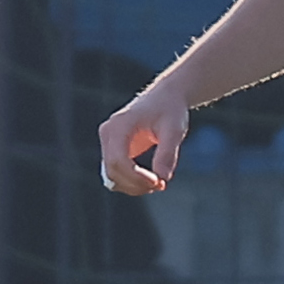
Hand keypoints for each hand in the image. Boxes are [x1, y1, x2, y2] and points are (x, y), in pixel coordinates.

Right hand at [100, 78, 192, 193]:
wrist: (166, 97)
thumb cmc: (170, 110)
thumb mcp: (174, 130)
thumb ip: (168, 153)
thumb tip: (163, 179)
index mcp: (119, 124)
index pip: (118, 160)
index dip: (135, 177)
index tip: (158, 182)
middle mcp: (108, 133)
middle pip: (112, 171)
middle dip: (136, 184)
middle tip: (161, 185)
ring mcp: (108, 142)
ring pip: (111, 176)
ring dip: (132, 186)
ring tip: (158, 184)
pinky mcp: (113, 149)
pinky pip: (116, 173)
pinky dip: (131, 182)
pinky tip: (151, 181)